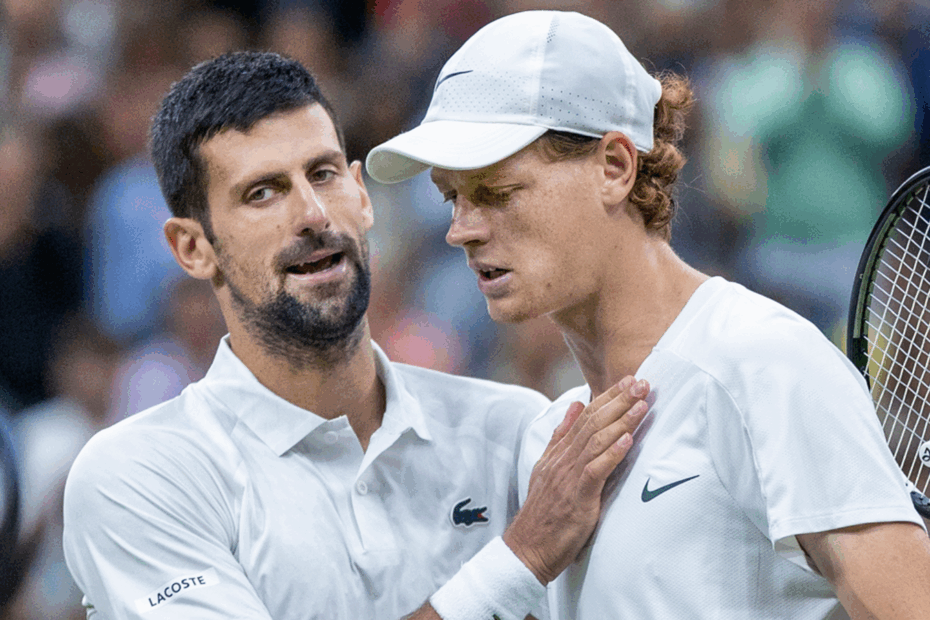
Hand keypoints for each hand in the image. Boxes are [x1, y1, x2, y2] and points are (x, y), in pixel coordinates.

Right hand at [503, 376, 649, 584]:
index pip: (585, 417)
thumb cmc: (544, 513)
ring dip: (621, 421)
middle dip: (618, 400)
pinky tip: (628, 440)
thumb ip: (561, 437)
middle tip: (640, 382)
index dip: (607, 397)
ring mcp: (568, 477)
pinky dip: (612, 453)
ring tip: (641, 404)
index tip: (627, 381)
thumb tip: (575, 406)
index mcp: (558, 453)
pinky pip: (595, 469)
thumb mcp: (547, 468)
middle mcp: (562, 460)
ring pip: (596, 441)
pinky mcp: (576, 497)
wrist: (527, 548)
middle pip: (592, 423)